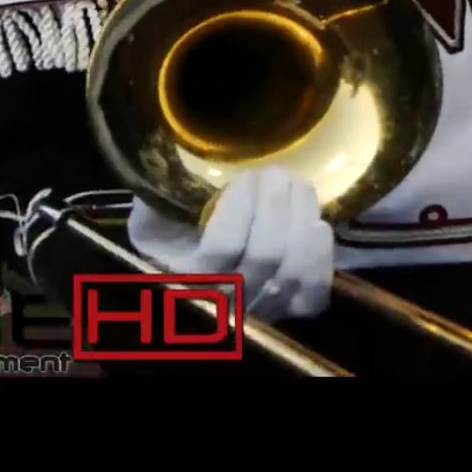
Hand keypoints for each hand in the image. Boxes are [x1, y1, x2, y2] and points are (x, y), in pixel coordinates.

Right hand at [127, 166, 335, 319]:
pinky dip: (320, 258)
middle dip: (277, 203)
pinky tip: (317, 226)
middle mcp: (224, 300)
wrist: (186, 273)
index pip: (223, 246)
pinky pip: (313, 294)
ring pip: (293, 268)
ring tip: (297, 186)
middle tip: (275, 173)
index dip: (241, 204)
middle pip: (266, 254)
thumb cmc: (169, 236)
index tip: (245, 176)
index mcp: (186, 274)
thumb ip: (160, 197)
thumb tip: (176, 160)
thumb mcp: (152, 216)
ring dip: (301, 217)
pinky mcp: (288, 310)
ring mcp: (260, 309)